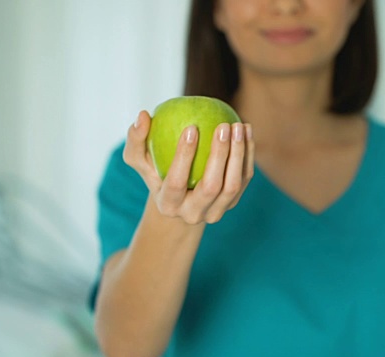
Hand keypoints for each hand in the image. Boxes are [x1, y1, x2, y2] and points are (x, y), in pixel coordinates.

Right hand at [122, 110, 254, 224]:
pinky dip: (248, 154)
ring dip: (238, 154)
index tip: (191, 127)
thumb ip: (136, 140)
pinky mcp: (233, 203)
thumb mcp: (140, 160)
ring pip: (233, 185)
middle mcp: (193, 214)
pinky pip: (244, 178)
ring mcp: (216, 211)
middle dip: (219, 156)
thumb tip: (143, 115)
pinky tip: (247, 131)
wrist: (180, 199)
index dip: (184, 156)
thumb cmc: (156, 172)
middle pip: (211, 187)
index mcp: (168, 205)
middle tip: (223, 126)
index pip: (177, 182)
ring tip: (238, 125)